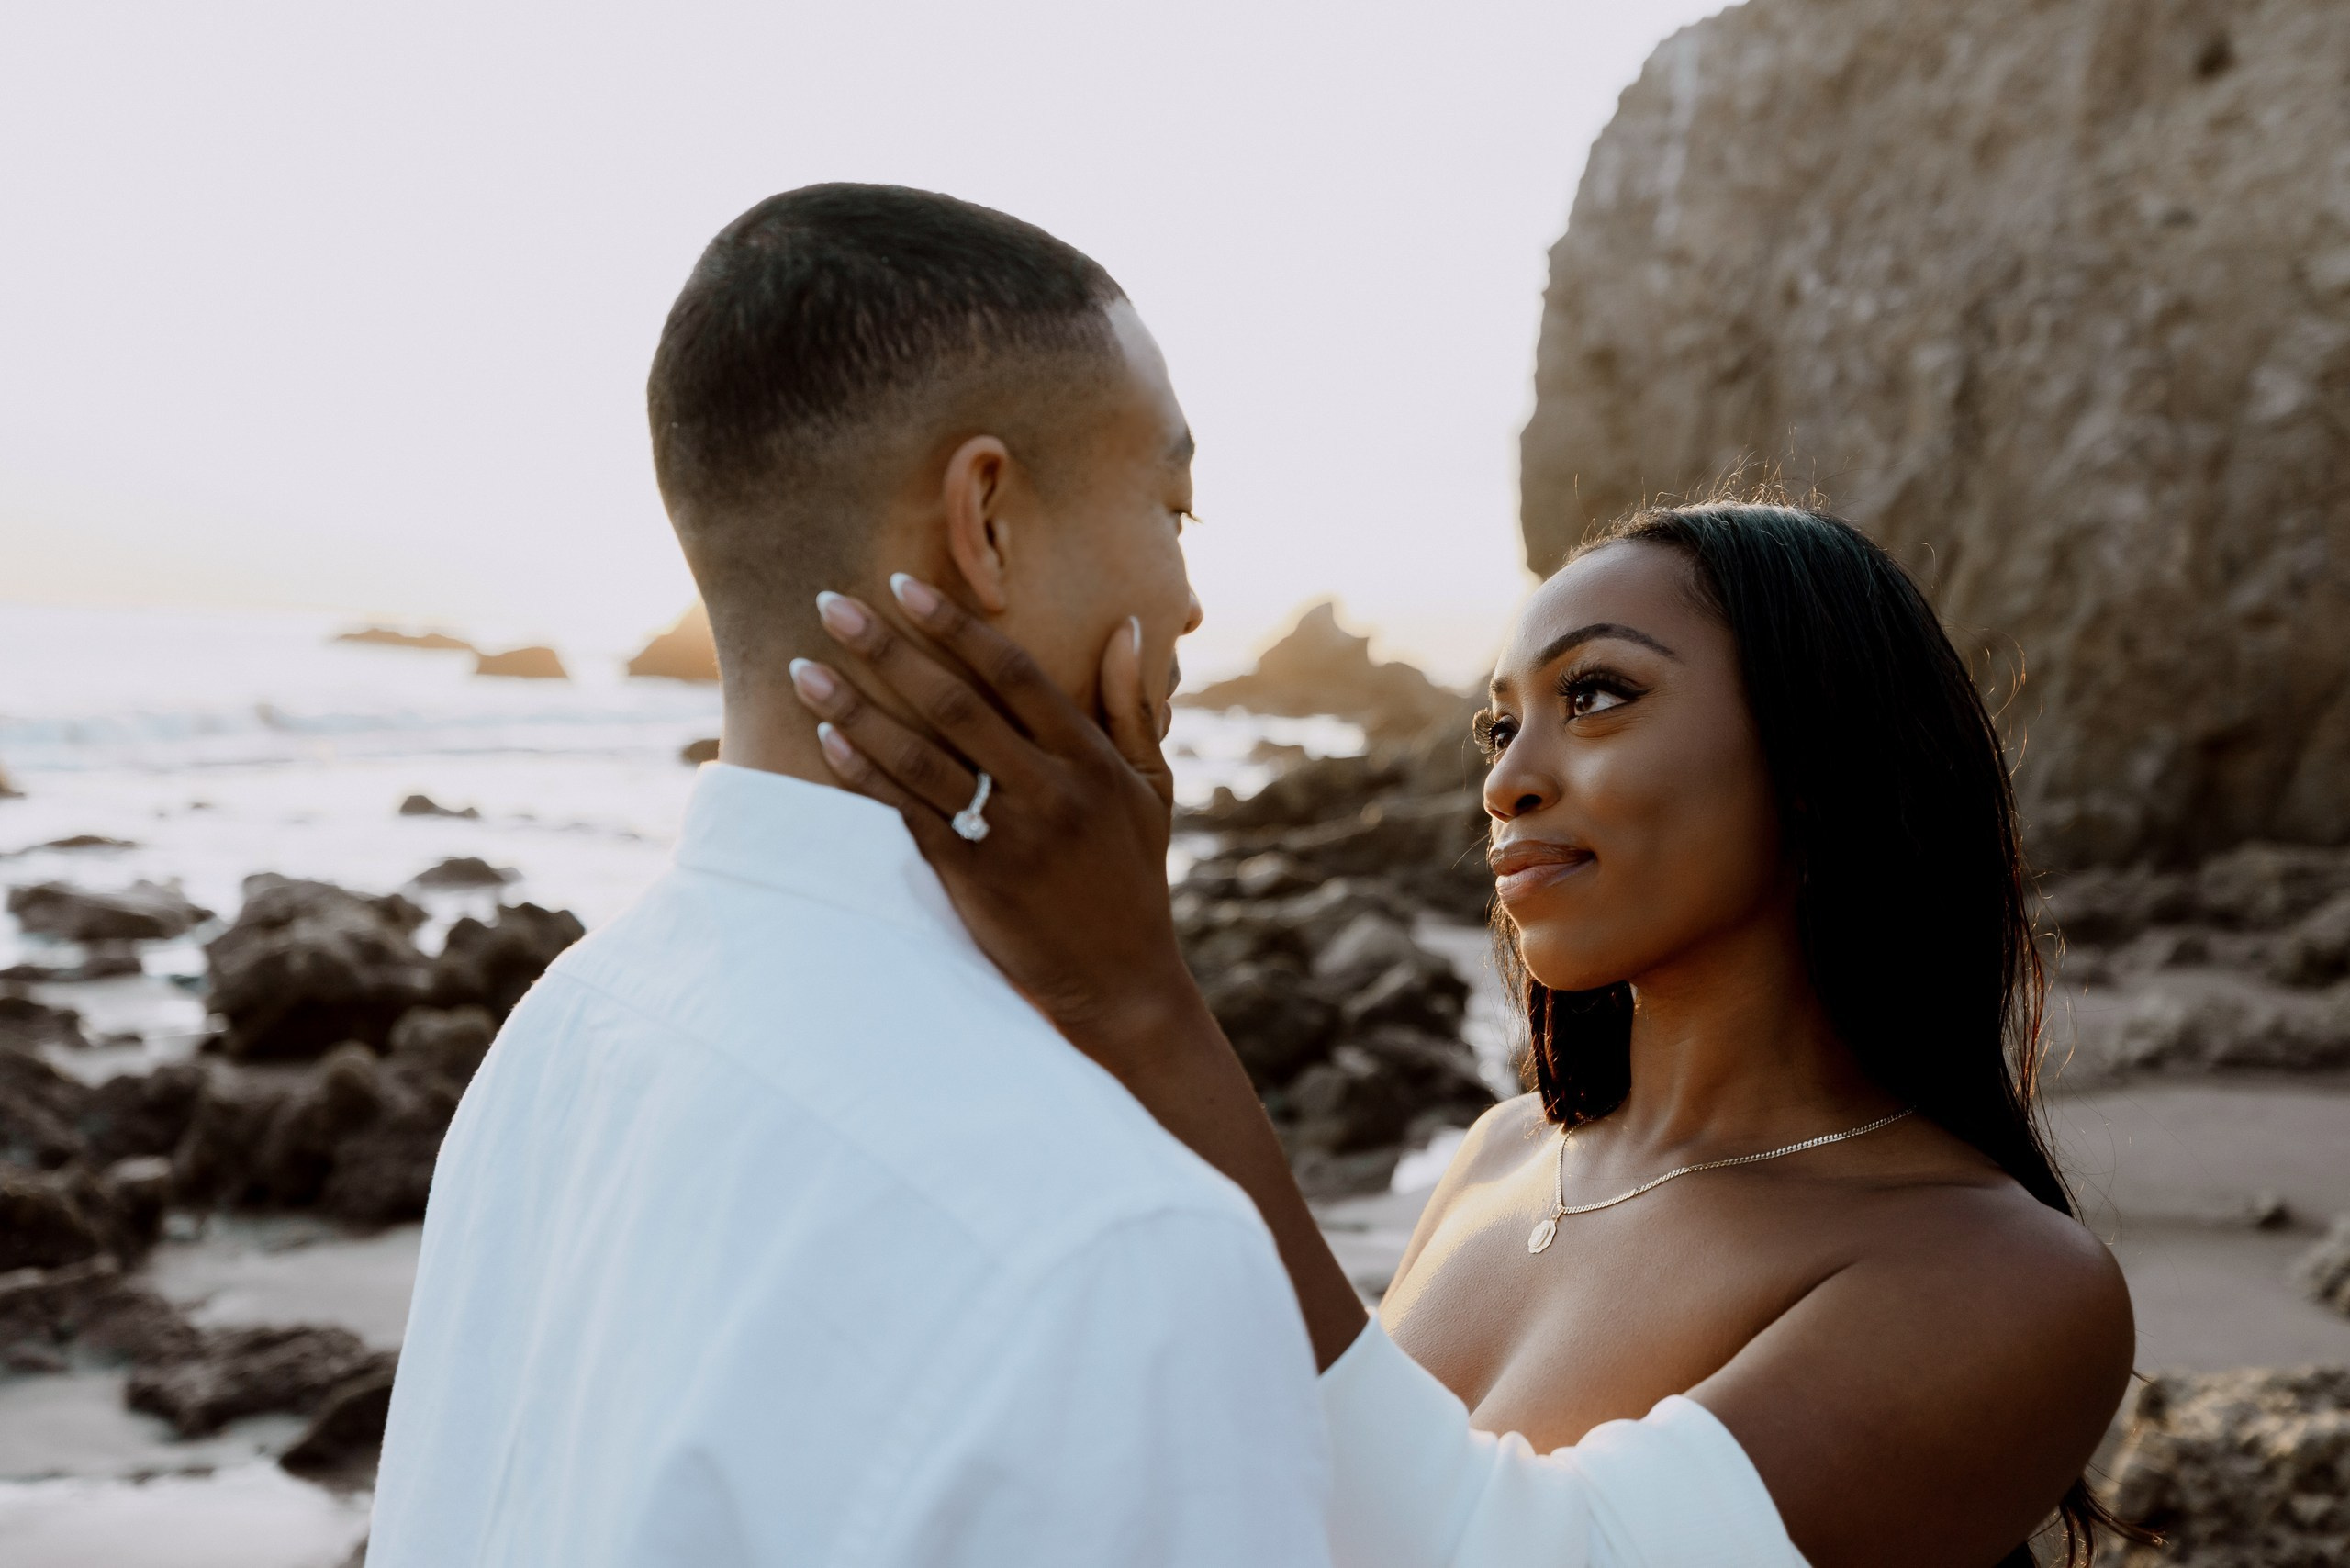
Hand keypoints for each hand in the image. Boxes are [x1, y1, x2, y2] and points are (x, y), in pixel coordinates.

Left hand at [789, 575, 1198, 1061]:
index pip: (1015, 673)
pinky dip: (864, 777)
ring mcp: (1009, 837)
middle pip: (955, 703)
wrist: (1122, 983)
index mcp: (1091, 760)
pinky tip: (826, 742)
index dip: (955, 625)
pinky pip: (907, 816)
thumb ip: (1134, 708)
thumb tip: (1129, 627)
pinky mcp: (973, 880)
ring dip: (855, 708)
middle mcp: (1049, 790)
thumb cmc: (1134, 879)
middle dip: (887, 648)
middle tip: (830, 603)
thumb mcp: (1152, 790)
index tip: (903, 584)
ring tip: (804, 669)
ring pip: (919, 757)